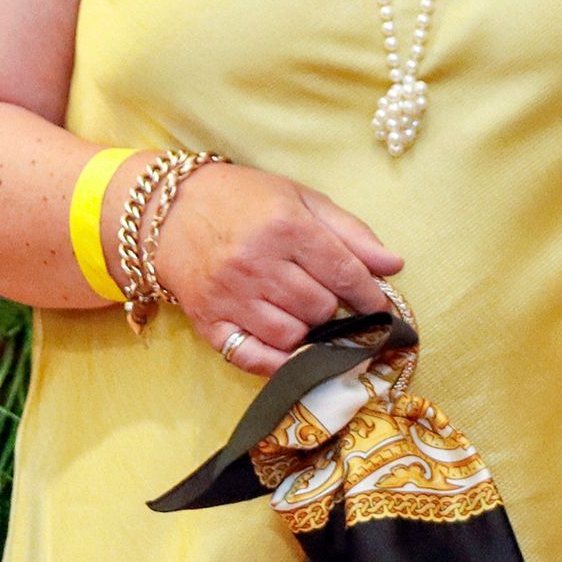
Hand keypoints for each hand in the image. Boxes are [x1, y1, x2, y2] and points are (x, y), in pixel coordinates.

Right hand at [141, 161, 401, 376]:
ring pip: (293, 336)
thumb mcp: (300, 199)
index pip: (344, 273)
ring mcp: (231, 296)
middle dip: (334, 307)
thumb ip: (350, 232)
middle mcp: (258, 263)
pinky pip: (254, 358)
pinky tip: (288, 348)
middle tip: (328, 298)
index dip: (369, 295)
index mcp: (285, 226)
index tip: (378, 304)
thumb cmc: (243, 200)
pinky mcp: (209, 322)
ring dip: (308, 332)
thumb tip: (394, 265)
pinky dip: (278, 361)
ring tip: (303, 313)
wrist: (167, 211)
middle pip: (321, 307)